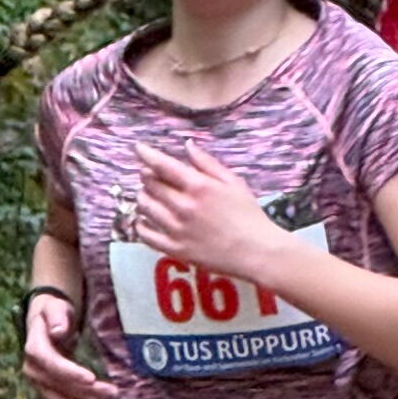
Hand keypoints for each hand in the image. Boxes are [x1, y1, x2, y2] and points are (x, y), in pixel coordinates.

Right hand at [23, 297, 111, 398]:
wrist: (47, 325)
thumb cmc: (55, 314)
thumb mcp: (55, 307)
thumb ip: (57, 316)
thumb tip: (58, 330)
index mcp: (35, 349)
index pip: (50, 364)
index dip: (69, 374)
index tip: (92, 379)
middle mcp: (34, 371)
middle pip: (58, 389)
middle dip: (86, 395)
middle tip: (113, 393)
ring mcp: (40, 387)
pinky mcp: (48, 397)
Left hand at [129, 142, 286, 293]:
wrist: (258, 253)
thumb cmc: (250, 216)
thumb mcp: (233, 182)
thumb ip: (207, 163)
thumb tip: (187, 145)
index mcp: (199, 186)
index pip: (162, 165)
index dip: (147, 154)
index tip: (139, 148)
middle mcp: (184, 206)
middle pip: (150, 184)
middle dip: (147, 176)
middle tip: (151, 176)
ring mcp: (178, 230)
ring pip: (145, 207)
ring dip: (143, 197)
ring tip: (150, 196)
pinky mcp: (177, 250)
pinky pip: (147, 236)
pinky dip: (141, 225)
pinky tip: (144, 221)